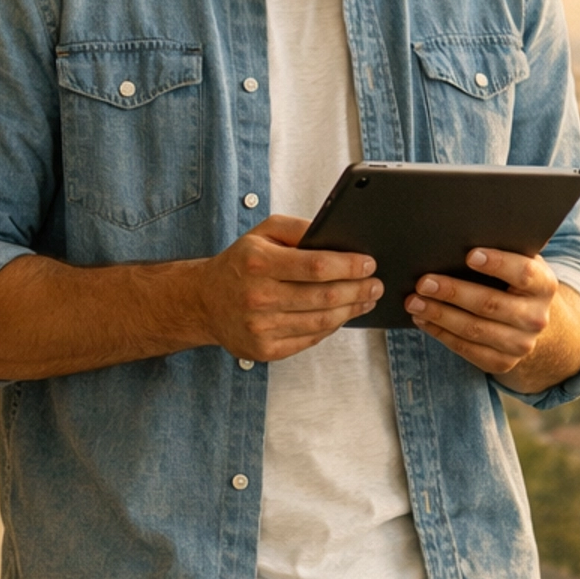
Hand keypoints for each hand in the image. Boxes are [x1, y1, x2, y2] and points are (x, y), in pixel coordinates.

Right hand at [189, 214, 382, 361]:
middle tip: (375, 284)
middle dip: (358, 290)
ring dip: (351, 310)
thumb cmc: (240, 263)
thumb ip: (299, 228)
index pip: (316, 266)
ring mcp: (260, 327)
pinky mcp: (265, 349)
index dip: (348, 266)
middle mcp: (257, 296)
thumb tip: (337, 237)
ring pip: (321, 322)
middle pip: (324, 296)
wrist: (204, 302)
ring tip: (365, 299)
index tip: (368, 263)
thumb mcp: (263, 232)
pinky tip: (341, 315)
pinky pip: (310, 339)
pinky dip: (331, 327)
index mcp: (258, 262)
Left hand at [406, 248, 557, 381]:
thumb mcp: (517, 262)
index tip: (470, 255)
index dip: (498, 264)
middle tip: (423, 282)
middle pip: (490, 304)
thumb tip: (456, 238)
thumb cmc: (512, 280)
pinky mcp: (503, 363)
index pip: (524, 273)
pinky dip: (441, 334)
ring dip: (439, 315)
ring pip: (474, 330)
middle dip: (453, 292)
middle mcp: (536, 317)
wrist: (528, 321)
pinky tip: (423, 320)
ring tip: (414, 302)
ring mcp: (521, 344)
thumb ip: (499, 250)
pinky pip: (466, 350)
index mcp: (544, 285)